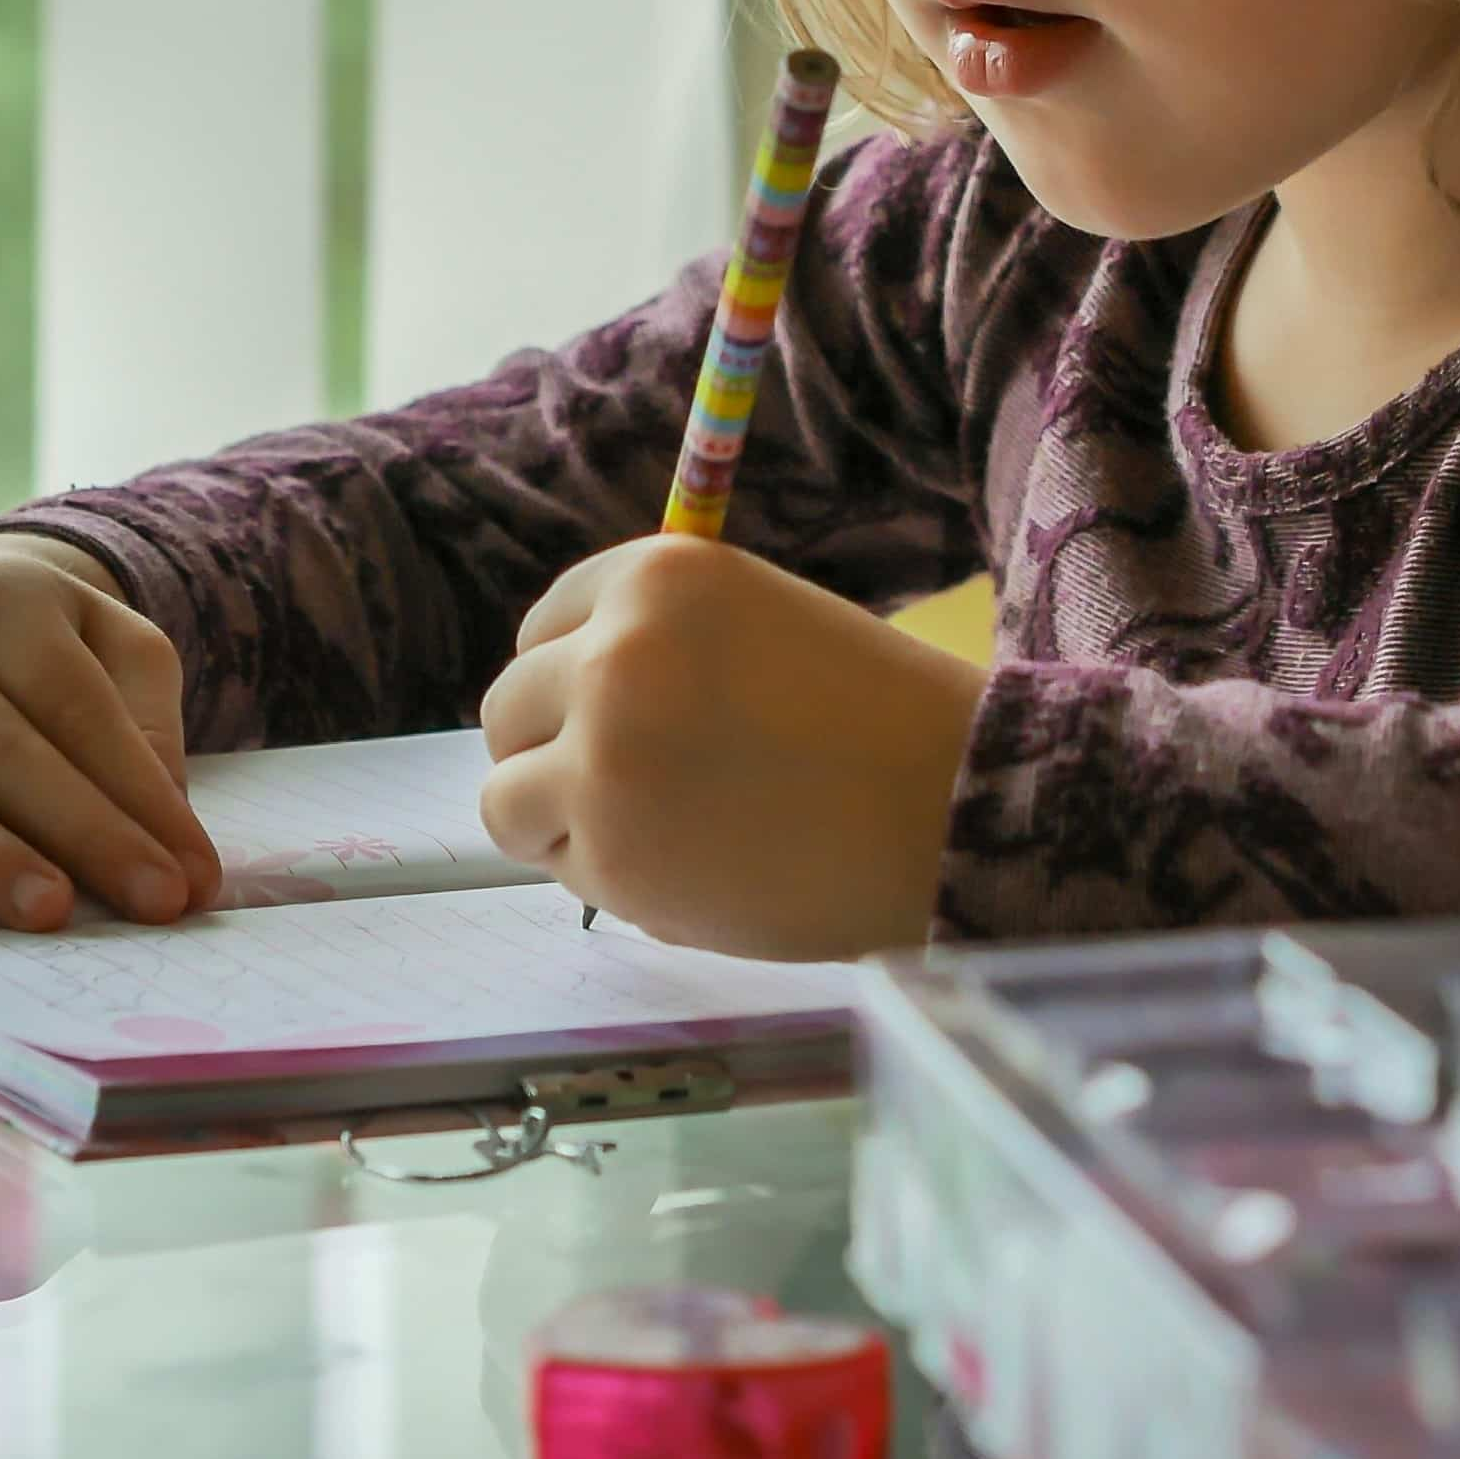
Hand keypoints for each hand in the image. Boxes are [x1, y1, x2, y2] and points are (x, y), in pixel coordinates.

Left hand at [476, 535, 985, 958]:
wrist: (954, 810)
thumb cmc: (876, 720)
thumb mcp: (755, 625)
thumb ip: (657, 645)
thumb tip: (557, 700)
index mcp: (653, 577)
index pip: (543, 626)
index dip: (569, 680)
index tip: (609, 717)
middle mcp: (611, 654)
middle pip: (507, 709)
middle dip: (549, 753)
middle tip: (625, 790)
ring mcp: (601, 758)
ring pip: (505, 798)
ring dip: (561, 824)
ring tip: (654, 835)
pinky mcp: (612, 857)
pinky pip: (563, 870)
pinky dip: (609, 881)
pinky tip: (693, 872)